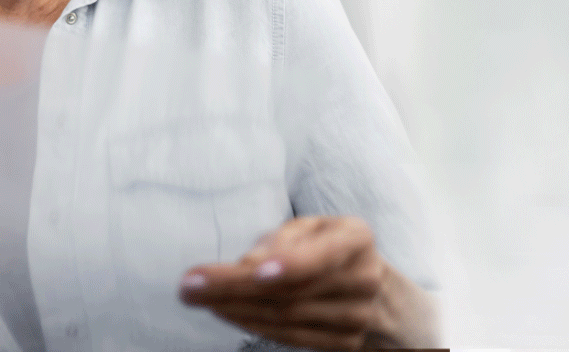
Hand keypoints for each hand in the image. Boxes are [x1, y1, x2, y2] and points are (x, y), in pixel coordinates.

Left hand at [178, 215, 438, 350]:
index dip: (288, 263)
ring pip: (285, 318)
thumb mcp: (313, 227)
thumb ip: (281, 240)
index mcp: (356, 239)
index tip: (250, 270)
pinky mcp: (343, 343)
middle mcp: (363, 280)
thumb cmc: (329, 246)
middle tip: (189, 284)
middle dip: (233, 288)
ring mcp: (356, 317)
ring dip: (234, 309)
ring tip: (196, 296)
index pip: (322, 255)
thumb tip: (246, 266)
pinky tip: (222, 311)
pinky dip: (250, 324)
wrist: (379, 293)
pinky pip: (289, 337)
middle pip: (291, 291)